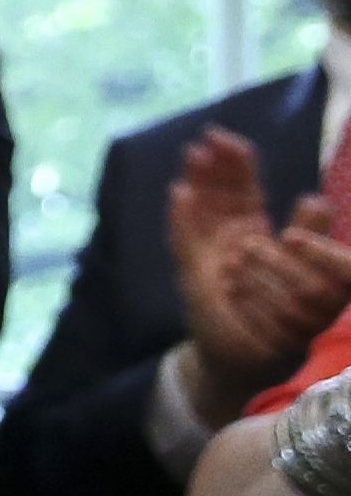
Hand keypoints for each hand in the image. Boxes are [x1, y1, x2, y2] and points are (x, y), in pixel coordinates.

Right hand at [171, 132, 350, 397]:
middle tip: (208, 139)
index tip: (227, 139)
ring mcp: (207, 252)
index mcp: (248, 228)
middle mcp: (225, 235)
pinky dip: (182, 216)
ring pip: (200, 209)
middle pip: (215, 192)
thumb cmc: (284, 316)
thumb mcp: (311, 270)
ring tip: (195, 155)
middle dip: (211, 165)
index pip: (240, 187)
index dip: (234, 163)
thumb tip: (314, 197)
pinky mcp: (194, 272)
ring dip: (196, 182)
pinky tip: (181, 193)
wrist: (252, 356)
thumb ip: (308, 233)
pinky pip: (186, 240)